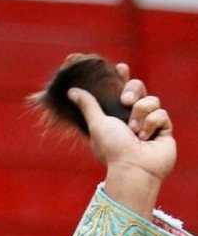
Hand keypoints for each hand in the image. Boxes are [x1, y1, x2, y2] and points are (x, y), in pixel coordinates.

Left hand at [68, 63, 174, 217]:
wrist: (134, 167)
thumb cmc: (112, 148)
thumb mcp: (96, 123)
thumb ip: (87, 105)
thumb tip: (71, 91)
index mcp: (115, 115)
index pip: (120, 91)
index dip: (122, 79)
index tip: (120, 68)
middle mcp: (132, 117)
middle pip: (138, 89)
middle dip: (133, 91)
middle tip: (125, 101)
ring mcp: (149, 122)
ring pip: (151, 100)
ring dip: (140, 114)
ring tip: (134, 132)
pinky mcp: (164, 129)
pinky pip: (161, 114)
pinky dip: (152, 124)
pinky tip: (146, 138)